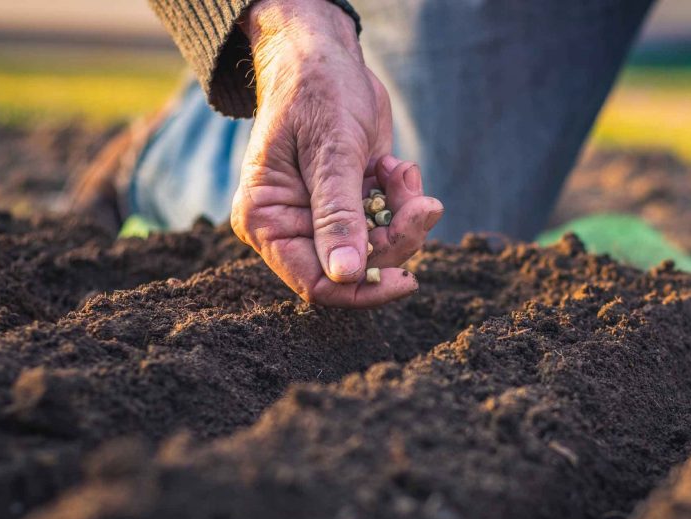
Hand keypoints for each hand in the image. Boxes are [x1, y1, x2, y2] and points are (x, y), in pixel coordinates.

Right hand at [232, 0, 443, 306]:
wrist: (326, 54)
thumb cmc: (315, 91)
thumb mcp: (329, 150)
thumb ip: (337, 214)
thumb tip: (346, 275)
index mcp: (267, 220)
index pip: (315, 283)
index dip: (361, 291)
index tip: (407, 278)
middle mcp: (292, 227)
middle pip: (356, 269)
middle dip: (395, 239)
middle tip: (423, 206)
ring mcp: (324, 217)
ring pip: (379, 247)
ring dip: (404, 215)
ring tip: (404, 173)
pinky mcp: (352, 205)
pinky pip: (388, 223)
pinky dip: (403, 200)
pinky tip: (396, 166)